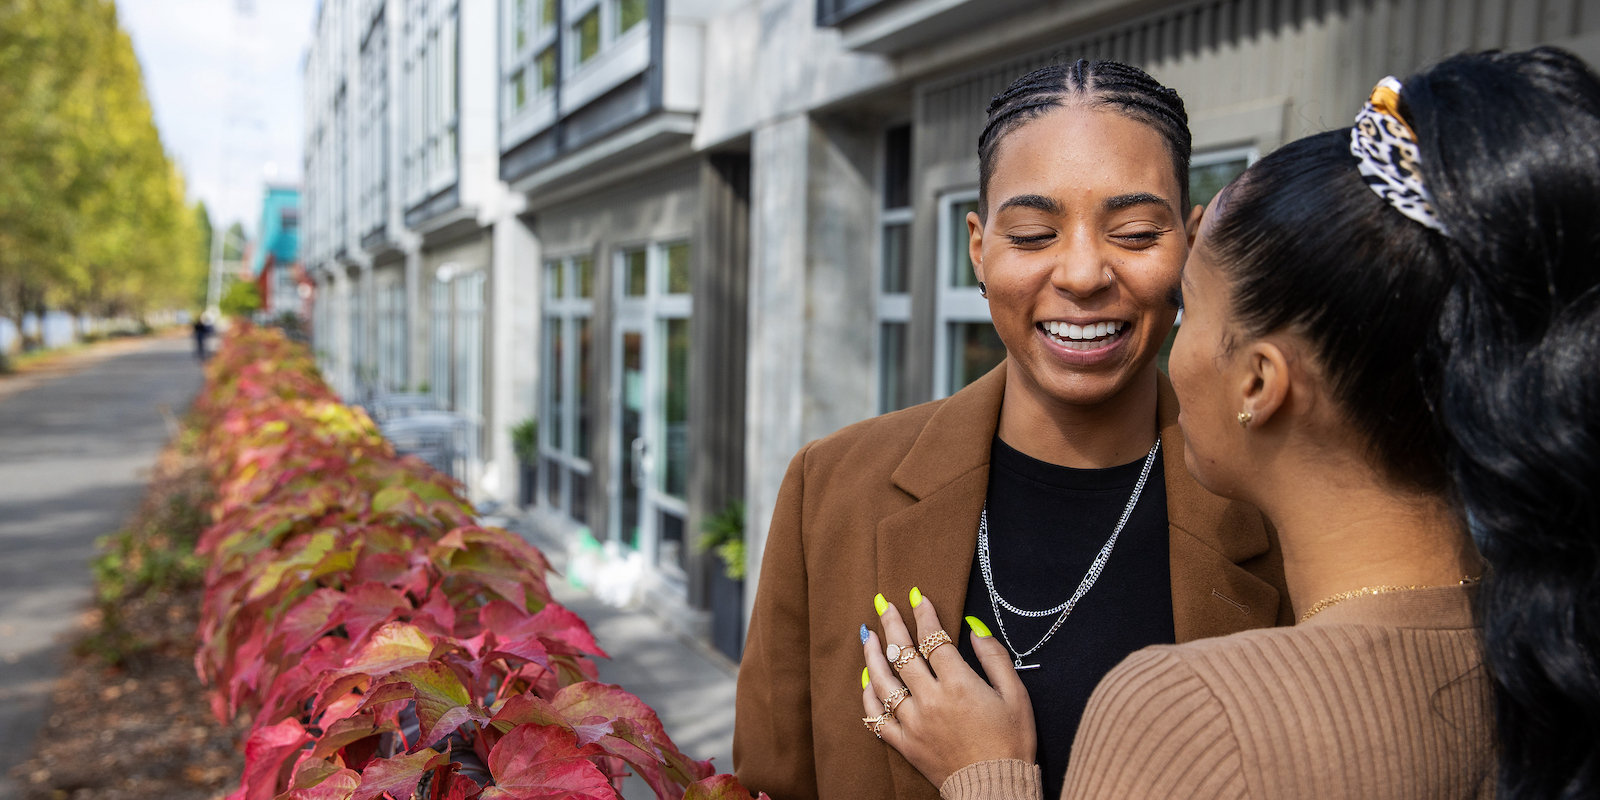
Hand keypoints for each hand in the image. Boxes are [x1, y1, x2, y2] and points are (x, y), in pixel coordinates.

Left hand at [860, 590, 1035, 787]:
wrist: (995, 787)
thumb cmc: (1011, 742)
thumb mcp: (1016, 695)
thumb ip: (995, 657)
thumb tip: (976, 628)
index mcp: (958, 684)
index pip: (933, 639)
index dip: (924, 614)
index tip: (918, 597)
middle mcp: (930, 700)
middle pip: (902, 653)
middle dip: (892, 623)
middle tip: (884, 604)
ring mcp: (913, 722)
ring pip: (882, 681)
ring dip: (872, 654)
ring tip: (868, 635)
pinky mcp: (905, 744)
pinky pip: (877, 717)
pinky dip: (869, 697)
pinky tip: (867, 681)